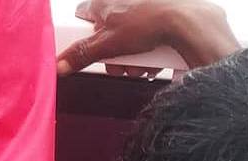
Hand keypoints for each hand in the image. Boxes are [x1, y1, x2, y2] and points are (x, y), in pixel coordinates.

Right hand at [57, 0, 238, 73]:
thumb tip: (59, 65)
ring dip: (130, 56)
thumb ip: (80, 55)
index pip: (83, 14)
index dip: (83, 34)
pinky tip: (152, 59)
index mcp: (104, 2)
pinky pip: (148, 34)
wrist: (187, 21)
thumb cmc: (149, 22)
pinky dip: (149, 49)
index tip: (88, 50)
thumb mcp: (107, 45)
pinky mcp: (161, 12)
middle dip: (111, 54)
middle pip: (107, 31)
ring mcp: (143, 5)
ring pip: (128, 36)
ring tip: (138, 66)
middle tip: (116, 66)